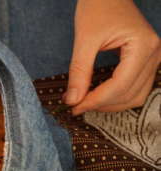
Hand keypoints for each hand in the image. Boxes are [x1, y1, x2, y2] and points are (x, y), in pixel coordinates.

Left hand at [65, 0, 160, 114]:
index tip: (74, 107)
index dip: (95, 101)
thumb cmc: (97, 8)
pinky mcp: (147, 61)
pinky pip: (135, 88)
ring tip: (86, 102)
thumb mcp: (84, 39)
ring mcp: (154, 59)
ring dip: (110, 104)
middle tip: (76, 106)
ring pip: (135, 96)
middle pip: (129, 95)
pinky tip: (99, 95)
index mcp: (142, 46)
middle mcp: (154, 55)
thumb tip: (72, 100)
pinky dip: (117, 96)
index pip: (119, 86)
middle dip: (101, 104)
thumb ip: (79, 72)